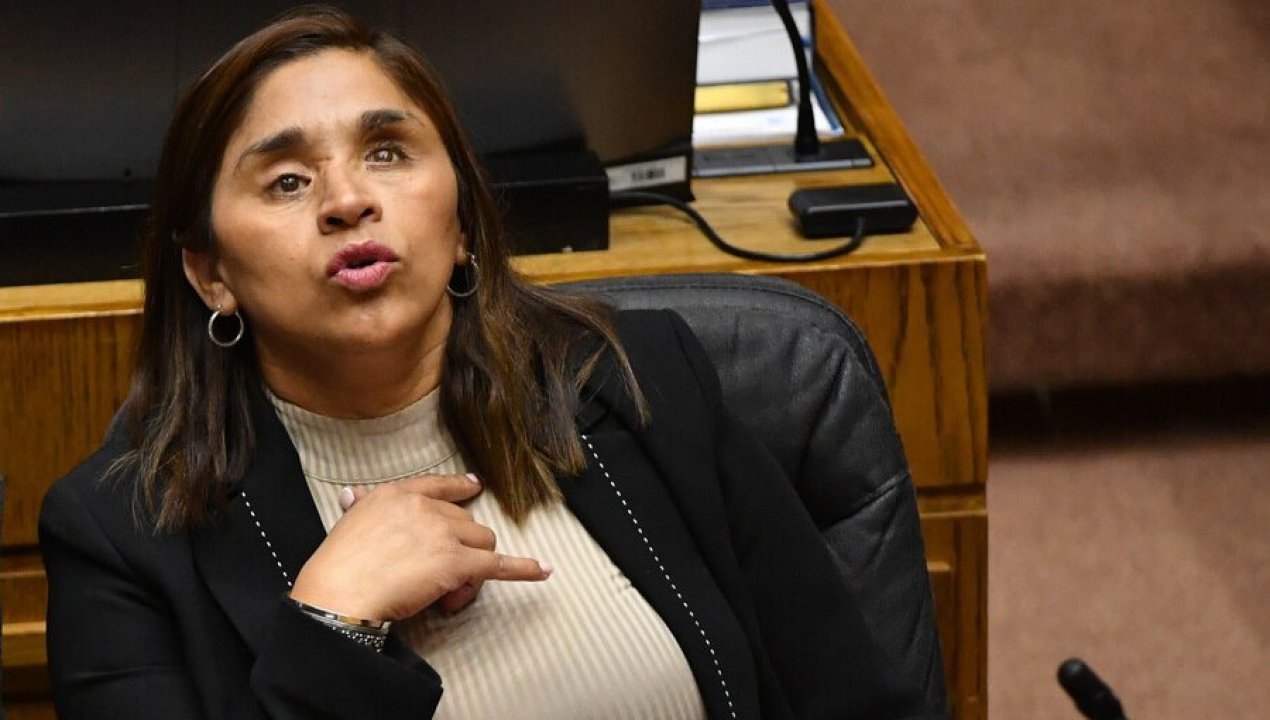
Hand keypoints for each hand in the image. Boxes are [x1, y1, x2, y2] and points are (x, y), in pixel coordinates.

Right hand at [289, 473, 550, 621]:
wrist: (341, 592)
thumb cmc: (338, 565)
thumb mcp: (347, 523)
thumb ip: (358, 506)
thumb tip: (351, 495)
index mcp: (398, 495)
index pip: (438, 487)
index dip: (460, 488)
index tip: (474, 487)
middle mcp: (425, 509)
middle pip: (465, 523)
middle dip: (459, 549)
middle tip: (437, 578)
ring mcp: (444, 534)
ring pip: (482, 544)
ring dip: (473, 568)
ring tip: (447, 593)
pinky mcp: (457, 563)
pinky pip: (498, 565)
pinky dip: (523, 569)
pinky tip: (543, 570)